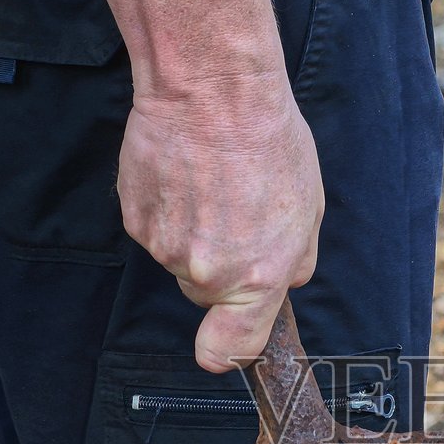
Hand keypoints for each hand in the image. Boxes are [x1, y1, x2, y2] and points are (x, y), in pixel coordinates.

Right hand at [118, 80, 322, 372]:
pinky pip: (153, 230)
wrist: (211, 91)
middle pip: (205, 294)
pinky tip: (184, 173)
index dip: (227, 352)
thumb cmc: (267, 140)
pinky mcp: (136, 220)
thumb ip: (294, 261)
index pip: (233, 348)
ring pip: (179, 259)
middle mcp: (209, 271)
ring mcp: (166, 247)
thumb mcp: (307, 207)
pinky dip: (166, 209)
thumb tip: (283, 283)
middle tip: (234, 213)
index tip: (222, 350)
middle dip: (219, 267)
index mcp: (258, 276)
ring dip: (193, 232)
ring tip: (211, 182)